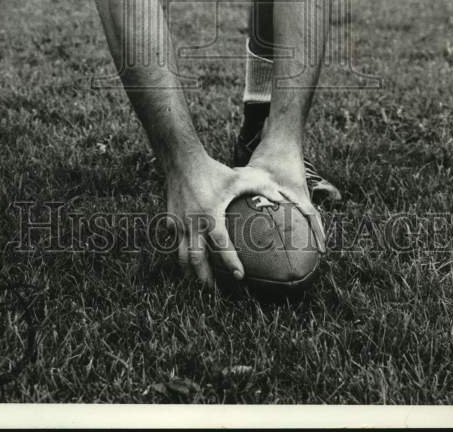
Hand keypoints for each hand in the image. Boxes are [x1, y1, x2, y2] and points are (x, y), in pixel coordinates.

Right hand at [165, 152, 298, 287]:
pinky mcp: (171, 220)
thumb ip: (260, 188)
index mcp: (211, 215)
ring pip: (182, 256)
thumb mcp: (239, 178)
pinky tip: (189, 259)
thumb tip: (282, 197)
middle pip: (196, 260)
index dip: (231, 263)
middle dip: (206, 279)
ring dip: (191, 273)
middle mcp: (193, 223)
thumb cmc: (213, 170)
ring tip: (200, 284)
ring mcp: (179, 223)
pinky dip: (182, 253)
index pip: (221, 246)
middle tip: (217, 292)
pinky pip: (176, 242)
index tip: (240, 277)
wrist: (181, 160)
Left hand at [247, 143, 326, 252]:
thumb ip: (242, 185)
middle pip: (313, 220)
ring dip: (308, 231)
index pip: (312, 217)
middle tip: (314, 259)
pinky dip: (298, 220)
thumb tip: (225, 198)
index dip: (318, 235)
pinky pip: (300, 209)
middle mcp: (302, 195)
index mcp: (296, 193)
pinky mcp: (294, 190)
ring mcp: (300, 193)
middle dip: (316, 238)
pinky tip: (285, 230)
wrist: (282, 137)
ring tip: (304, 252)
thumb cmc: (270, 154)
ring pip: (308, 216)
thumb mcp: (256, 171)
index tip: (322, 252)